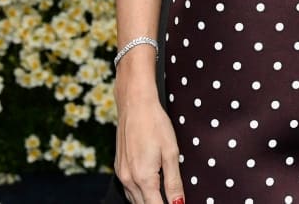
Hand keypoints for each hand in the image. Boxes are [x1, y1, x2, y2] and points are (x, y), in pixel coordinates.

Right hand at [115, 87, 183, 203]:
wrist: (135, 105)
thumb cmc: (155, 124)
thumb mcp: (171, 152)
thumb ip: (174, 181)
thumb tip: (179, 202)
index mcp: (144, 178)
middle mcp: (129, 179)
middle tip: (173, 201)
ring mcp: (121, 174)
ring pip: (135, 200)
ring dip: (148, 202)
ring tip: (163, 197)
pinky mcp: (119, 168)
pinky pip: (128, 190)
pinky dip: (139, 194)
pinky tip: (150, 189)